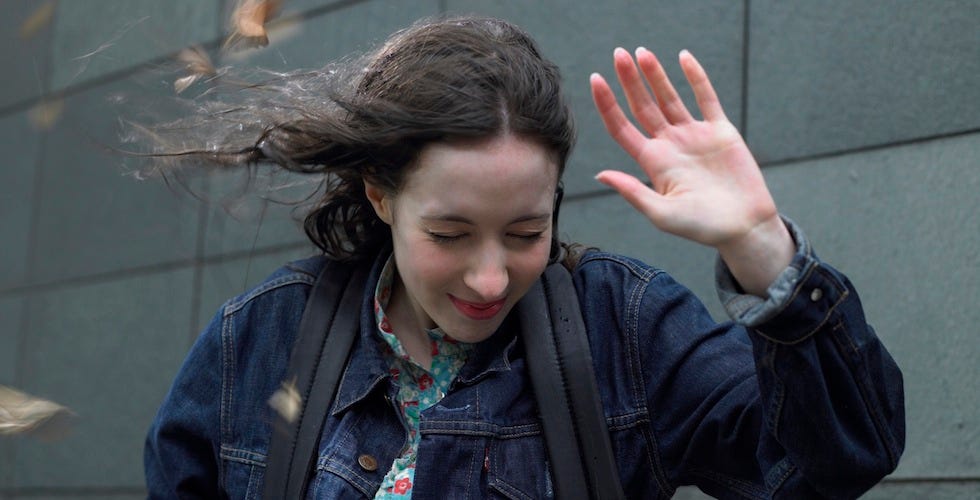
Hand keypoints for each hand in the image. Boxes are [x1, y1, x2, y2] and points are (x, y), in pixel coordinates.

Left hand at [591, 48, 793, 294]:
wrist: (743, 227)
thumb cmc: (702, 227)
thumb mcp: (662, 214)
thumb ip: (633, 191)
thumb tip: (600, 174)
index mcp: (653, 162)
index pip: (622, 127)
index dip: (607, 104)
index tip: (595, 80)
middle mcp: (670, 144)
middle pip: (642, 106)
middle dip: (629, 81)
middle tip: (618, 54)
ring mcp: (694, 135)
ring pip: (670, 97)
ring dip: (656, 75)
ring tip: (642, 52)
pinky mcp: (720, 131)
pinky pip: (706, 98)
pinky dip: (695, 78)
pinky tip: (683, 58)